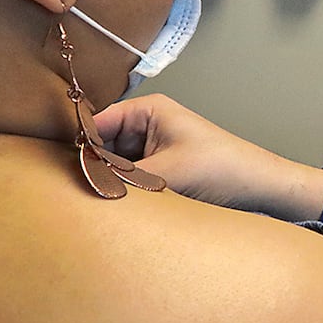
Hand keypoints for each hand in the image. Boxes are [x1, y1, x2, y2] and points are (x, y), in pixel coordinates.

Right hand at [92, 94, 322, 219]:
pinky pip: (131, 181)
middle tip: (75, 195)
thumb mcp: (167, 173)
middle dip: (94, 169)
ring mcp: (153, 150)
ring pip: (115, 167)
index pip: (95, 124)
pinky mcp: (161, 172)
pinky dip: (127, 194)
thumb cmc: (224, 169)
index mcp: (148, 111)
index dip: (77, 148)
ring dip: (111, 184)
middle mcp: (147, 126)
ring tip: (99, 204)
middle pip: (102, 147)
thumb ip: (121, 178)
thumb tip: (82, 184)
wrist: (262, 189)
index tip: (59, 173)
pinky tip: (119, 210)